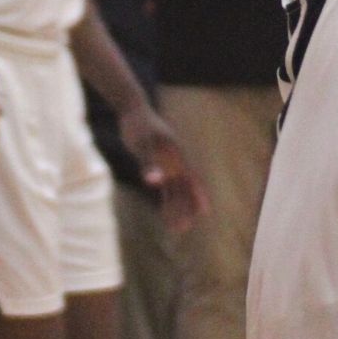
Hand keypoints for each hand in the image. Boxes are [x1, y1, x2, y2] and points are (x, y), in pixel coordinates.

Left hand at [118, 101, 207, 232]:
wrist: (133, 110)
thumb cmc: (138, 126)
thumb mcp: (142, 144)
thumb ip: (149, 164)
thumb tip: (155, 182)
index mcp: (176, 157)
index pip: (190, 180)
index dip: (198, 195)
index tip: (204, 212)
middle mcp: (175, 161)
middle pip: (184, 188)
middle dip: (186, 208)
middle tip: (184, 228)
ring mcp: (167, 162)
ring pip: (175, 188)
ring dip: (176, 206)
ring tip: (177, 226)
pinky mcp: (157, 163)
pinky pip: (165, 184)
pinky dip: (166, 197)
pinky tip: (166, 209)